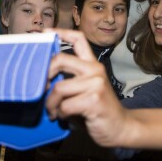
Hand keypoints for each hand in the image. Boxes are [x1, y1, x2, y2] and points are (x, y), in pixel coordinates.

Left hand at [45, 28, 128, 146]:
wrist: (120, 128)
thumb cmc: (96, 110)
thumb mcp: (83, 89)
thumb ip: (69, 79)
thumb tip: (41, 76)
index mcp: (92, 64)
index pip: (78, 38)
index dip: (60, 32)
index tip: (45, 32)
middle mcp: (95, 70)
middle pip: (60, 59)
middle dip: (45, 75)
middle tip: (40, 89)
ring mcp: (96, 84)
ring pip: (59, 87)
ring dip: (51, 103)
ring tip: (53, 111)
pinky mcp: (94, 100)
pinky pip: (65, 105)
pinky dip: (60, 114)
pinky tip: (64, 117)